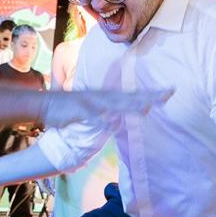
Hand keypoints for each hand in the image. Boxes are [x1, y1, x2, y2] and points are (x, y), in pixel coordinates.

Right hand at [41, 88, 170, 128]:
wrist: (45, 105)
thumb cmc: (71, 109)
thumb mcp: (94, 109)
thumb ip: (109, 112)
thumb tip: (121, 118)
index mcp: (107, 97)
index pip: (133, 95)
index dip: (151, 94)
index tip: (170, 92)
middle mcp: (103, 97)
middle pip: (130, 97)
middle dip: (149, 96)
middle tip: (170, 94)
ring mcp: (91, 103)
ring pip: (115, 104)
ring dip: (131, 106)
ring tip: (149, 107)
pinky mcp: (79, 111)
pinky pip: (92, 117)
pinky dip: (102, 120)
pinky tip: (111, 124)